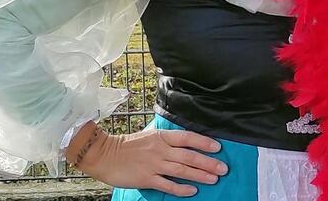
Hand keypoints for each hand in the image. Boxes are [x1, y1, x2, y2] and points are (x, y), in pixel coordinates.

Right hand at [76, 125, 227, 196]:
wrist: (104, 154)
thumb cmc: (128, 146)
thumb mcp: (149, 137)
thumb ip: (166, 141)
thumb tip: (186, 145)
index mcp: (161, 137)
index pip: (188, 138)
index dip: (204, 142)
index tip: (218, 147)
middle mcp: (160, 150)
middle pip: (189, 156)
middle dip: (208, 162)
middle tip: (223, 168)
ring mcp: (154, 164)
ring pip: (182, 170)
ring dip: (200, 175)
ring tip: (214, 179)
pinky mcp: (146, 179)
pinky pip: (167, 185)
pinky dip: (181, 188)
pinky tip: (192, 191)